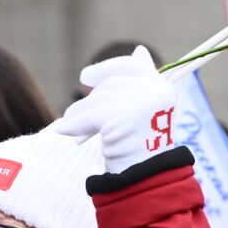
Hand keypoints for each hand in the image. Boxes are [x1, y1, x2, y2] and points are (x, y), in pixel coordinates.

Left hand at [54, 46, 178, 172]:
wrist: (143, 178)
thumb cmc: (139, 146)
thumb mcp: (141, 111)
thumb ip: (138, 82)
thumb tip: (140, 50)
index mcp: (162, 88)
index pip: (133, 66)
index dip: (107, 68)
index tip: (86, 77)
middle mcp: (156, 92)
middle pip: (111, 84)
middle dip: (89, 101)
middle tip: (72, 114)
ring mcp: (141, 104)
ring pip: (98, 100)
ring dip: (79, 114)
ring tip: (71, 127)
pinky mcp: (123, 118)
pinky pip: (91, 116)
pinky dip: (75, 125)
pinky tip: (65, 131)